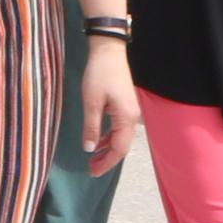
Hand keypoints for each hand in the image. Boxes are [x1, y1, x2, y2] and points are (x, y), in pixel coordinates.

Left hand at [80, 53, 140, 175]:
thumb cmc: (99, 74)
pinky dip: (109, 136)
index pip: (119, 149)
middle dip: (107, 159)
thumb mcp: (91, 102)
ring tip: (93, 158)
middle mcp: (132, 117)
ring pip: (121, 137)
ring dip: (108, 149)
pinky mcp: (125, 105)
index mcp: (126, 118)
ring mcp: (130, 111)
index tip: (92, 172)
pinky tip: (98, 140)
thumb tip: (89, 149)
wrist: (109, 51)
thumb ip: (91, 127)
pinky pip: (119, 128)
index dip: (106, 163)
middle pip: (122, 146)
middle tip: (91, 169)